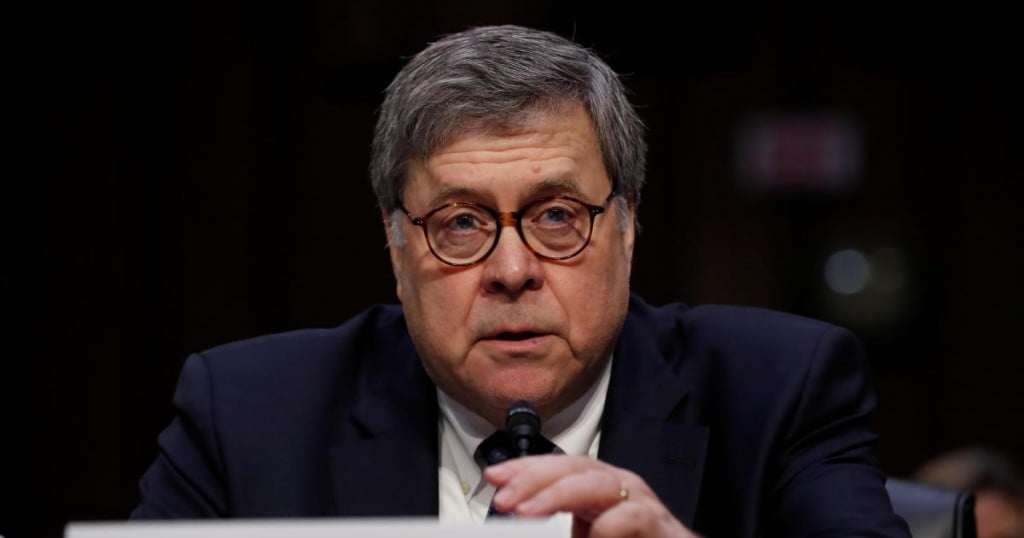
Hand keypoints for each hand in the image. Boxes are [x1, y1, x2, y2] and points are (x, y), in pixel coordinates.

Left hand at [484, 454, 697, 537]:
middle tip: (504, 498)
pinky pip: (632, 516)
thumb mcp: (582, 537)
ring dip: (558, 495)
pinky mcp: (659, 525)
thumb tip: (515, 525)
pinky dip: (607, 527)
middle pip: (574, 467)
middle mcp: (618, 488)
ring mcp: (641, 503)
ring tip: (528, 512)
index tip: (494, 476)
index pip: (557, 466)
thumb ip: (553, 531)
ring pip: (598, 484)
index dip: (524, 469)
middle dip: (534, 478)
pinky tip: (588, 537)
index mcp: (595, 489)